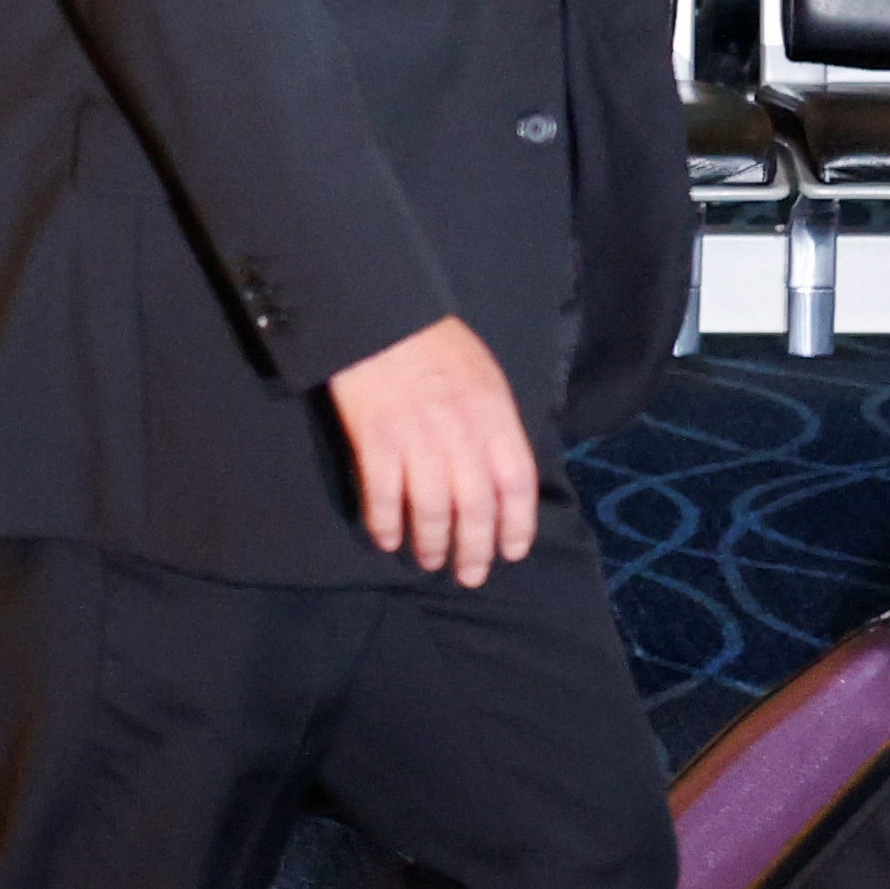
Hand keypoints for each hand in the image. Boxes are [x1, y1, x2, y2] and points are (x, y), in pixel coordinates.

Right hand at [326, 314, 539, 587]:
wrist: (377, 313)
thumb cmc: (434, 343)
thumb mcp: (486, 377)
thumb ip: (497, 425)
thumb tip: (502, 476)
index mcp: (494, 415)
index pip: (516, 483)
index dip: (516, 525)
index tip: (510, 552)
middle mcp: (459, 432)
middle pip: (476, 506)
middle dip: (474, 548)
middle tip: (469, 575)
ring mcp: (414, 437)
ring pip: (431, 508)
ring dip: (431, 542)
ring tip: (428, 560)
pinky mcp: (373, 438)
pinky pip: (382, 493)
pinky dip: (385, 522)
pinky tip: (387, 539)